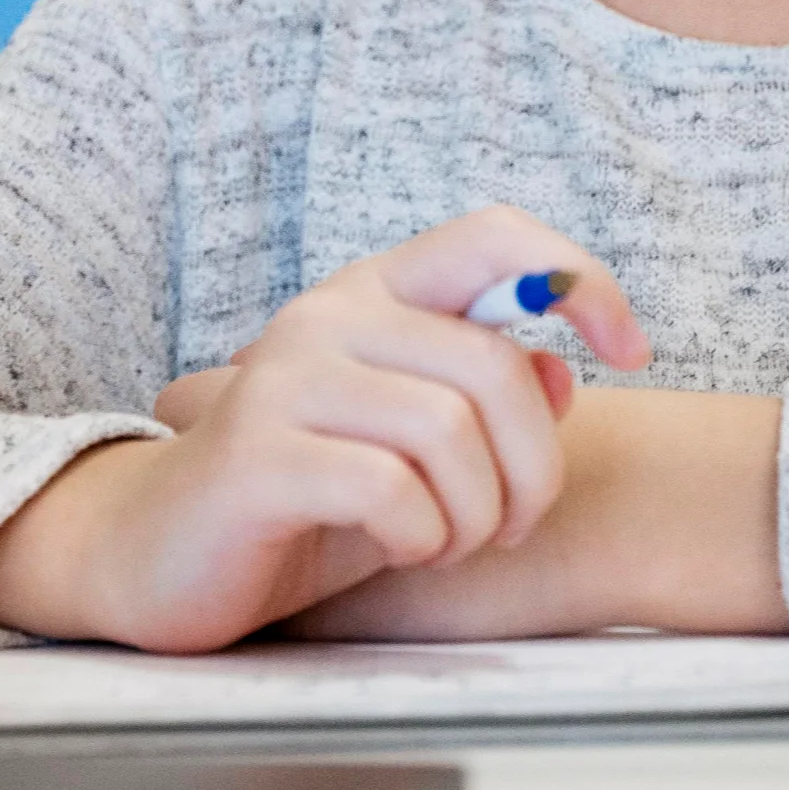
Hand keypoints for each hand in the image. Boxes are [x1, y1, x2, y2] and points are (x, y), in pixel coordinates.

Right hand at [0, 207, 648, 652]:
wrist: (157, 553)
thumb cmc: (301, 500)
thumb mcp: (411, 446)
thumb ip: (484, 401)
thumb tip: (562, 369)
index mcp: (374, 294)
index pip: (495, 236)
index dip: (581, 278)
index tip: (631, 349)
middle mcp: (329, 315)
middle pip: (494, 366)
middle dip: (533, 469)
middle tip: (507, 526)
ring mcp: (286, 379)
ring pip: (449, 431)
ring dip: (475, 515)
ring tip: (446, 543)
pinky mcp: (257, 453)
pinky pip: (390, 491)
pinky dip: (421, 539)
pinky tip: (397, 550)